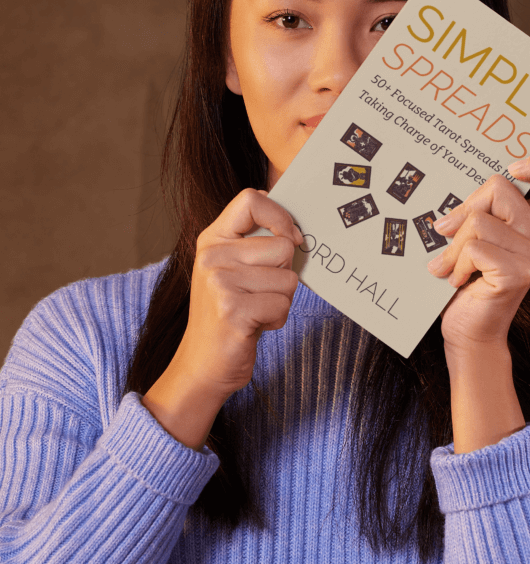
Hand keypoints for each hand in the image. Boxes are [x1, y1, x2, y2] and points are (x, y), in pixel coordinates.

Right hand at [142, 189, 301, 449]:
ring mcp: (219, 282)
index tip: (291, 238)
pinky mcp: (232, 310)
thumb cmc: (228, 313)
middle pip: (283, 246)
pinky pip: (282, 305)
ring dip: (281, 300)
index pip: (251, 200)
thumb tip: (294, 228)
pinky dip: (276, 320)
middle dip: (285, 274)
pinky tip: (254, 326)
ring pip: (288, 278)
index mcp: (212, 239)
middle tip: (260, 293)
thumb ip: (255, 244)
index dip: (281, 217)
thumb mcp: (232, 269)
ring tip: (254, 310)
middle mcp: (212, 256)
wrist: (202, 364)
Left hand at [427, 154, 529, 354]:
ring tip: (451, 267)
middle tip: (447, 233)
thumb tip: (450, 213)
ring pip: (479, 220)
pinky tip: (458, 280)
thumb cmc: (466, 284)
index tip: (514, 169)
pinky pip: (475, 247)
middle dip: (464, 209)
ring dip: (454, 246)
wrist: (468, 331)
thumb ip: (476, 214)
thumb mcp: (471, 239)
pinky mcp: (518, 273)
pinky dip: (456, 263)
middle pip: (500, 187)